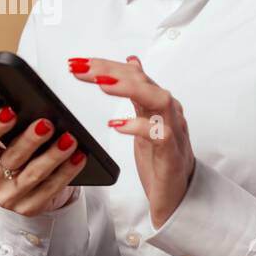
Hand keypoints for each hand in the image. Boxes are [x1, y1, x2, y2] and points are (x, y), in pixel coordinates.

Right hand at [0, 106, 86, 217]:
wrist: (30, 189)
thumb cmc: (20, 157)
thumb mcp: (10, 141)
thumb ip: (14, 128)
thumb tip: (34, 112)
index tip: (11, 112)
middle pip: (11, 157)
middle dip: (30, 139)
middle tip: (47, 124)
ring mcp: (8, 196)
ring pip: (33, 174)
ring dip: (53, 155)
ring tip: (69, 140)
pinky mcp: (27, 207)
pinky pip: (50, 189)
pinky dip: (66, 172)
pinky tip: (76, 158)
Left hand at [68, 54, 194, 228]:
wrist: (178, 195)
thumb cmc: (161, 158)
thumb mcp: (145, 120)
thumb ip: (139, 91)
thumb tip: (131, 61)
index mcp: (157, 103)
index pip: (133, 74)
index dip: (106, 65)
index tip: (77, 63)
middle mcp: (168, 112)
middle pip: (143, 81)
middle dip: (111, 71)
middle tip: (82, 68)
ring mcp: (173, 131)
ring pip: (158, 100)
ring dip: (129, 88)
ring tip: (102, 84)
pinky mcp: (171, 154)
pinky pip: (160, 135)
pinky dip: (139, 127)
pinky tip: (117, 125)